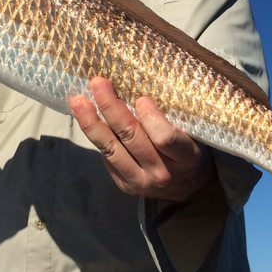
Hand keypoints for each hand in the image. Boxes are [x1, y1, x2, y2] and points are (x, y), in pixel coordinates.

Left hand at [69, 77, 213, 201]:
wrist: (186, 189)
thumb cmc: (189, 151)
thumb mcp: (192, 134)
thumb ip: (170, 118)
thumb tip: (137, 90)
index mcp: (185, 157)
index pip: (165, 138)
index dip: (151, 117)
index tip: (141, 98)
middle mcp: (161, 172)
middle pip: (131, 137)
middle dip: (112, 108)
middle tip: (98, 83)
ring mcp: (139, 181)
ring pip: (110, 148)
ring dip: (91, 122)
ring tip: (78, 101)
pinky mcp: (123, 184)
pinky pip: (106, 156)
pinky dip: (95, 134)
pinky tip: (85, 116)